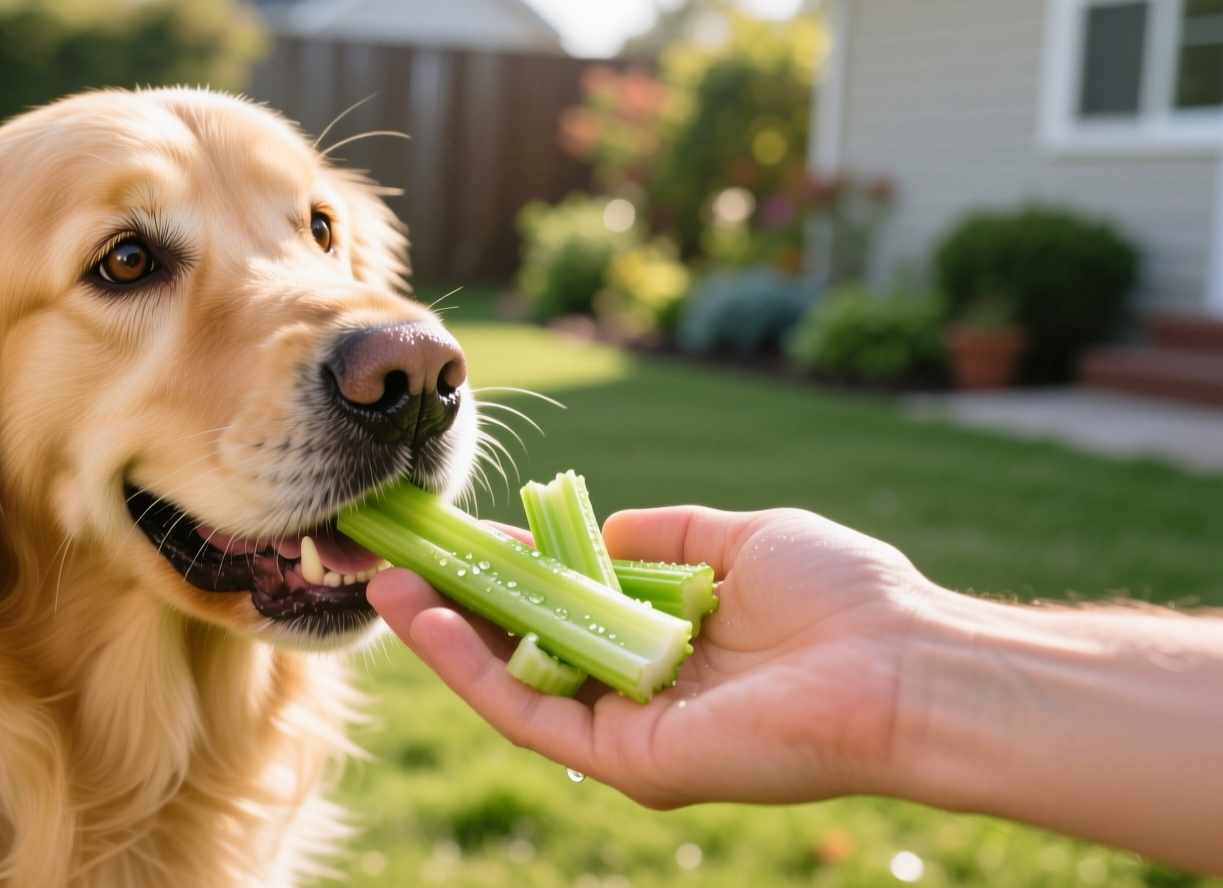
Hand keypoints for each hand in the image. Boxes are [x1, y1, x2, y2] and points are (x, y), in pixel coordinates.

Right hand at [367, 506, 942, 809]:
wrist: (902, 664)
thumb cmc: (843, 597)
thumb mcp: (740, 540)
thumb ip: (665, 536)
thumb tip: (598, 527)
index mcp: (667, 647)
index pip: (566, 611)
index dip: (507, 572)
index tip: (458, 533)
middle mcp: (639, 695)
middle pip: (524, 651)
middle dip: (455, 605)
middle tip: (396, 559)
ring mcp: (629, 733)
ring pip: (510, 685)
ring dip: (441, 636)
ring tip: (386, 582)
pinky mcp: (626, 761)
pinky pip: (528, 713)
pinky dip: (468, 667)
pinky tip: (425, 618)